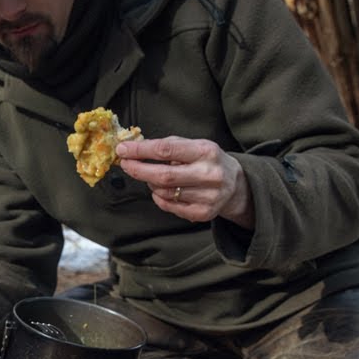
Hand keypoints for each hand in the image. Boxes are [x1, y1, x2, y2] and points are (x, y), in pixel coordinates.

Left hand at [116, 136, 253, 227]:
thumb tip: (134, 147)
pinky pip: (169, 206)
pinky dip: (159, 197)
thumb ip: (167, 145)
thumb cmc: (207, 161)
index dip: (140, 150)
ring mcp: (208, 196)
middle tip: (125, 165)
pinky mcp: (203, 213)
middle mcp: (209, 174)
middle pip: (163, 176)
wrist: (235, 184)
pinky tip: (162, 190)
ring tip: (152, 176)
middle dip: (138, 170)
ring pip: (164, 192)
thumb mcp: (194, 145)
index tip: (123, 149)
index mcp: (206, 151)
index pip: (166, 150)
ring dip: (150, 183)